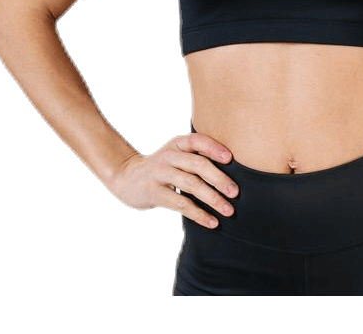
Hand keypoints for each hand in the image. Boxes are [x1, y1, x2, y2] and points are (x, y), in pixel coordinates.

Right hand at [108, 133, 239, 228]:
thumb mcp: (176, 154)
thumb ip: (196, 156)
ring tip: (228, 210)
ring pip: (191, 185)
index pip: (198, 141)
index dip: (214, 148)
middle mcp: (168, 155)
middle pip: (198, 165)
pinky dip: (198, 214)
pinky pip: (181, 204)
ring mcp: (160, 173)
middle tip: (236, 192)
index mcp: (177, 143)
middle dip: (220, 179)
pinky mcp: (154, 192)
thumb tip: (232, 170)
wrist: (126, 178)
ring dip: (213, 199)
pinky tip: (211, 222)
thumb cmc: (162, 167)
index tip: (231, 159)